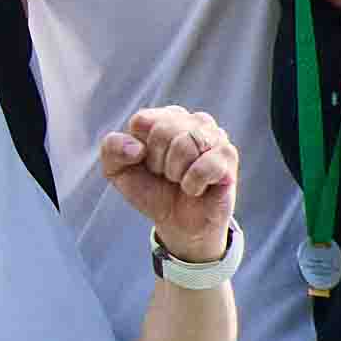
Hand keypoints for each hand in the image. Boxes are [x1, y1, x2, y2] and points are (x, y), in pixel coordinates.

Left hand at [95, 105, 238, 264]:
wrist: (178, 223)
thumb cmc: (151, 190)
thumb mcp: (118, 170)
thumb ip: (112, 149)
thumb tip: (136, 148)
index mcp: (165, 117)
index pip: (142, 121)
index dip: (138, 151)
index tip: (146, 163)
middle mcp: (193, 120)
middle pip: (163, 131)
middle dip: (157, 162)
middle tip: (166, 175)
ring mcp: (215, 136)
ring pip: (185, 144)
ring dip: (175, 173)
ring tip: (181, 180)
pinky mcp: (229, 156)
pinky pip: (204, 166)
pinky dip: (192, 184)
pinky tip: (195, 188)